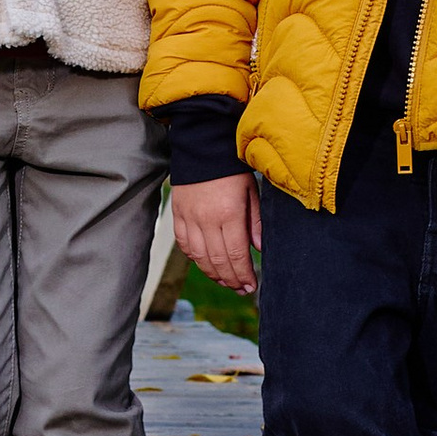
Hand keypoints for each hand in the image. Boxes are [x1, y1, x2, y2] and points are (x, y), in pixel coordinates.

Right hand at [171, 173, 259, 298]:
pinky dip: (195, 258)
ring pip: (199, 257)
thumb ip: (255, 221)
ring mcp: (189, 218)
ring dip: (213, 274)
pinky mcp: (177, 214)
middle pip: (218, 261)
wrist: (202, 146)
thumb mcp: (252, 190)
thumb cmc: (232, 167)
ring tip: (226, 281)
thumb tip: (259, 248)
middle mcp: (206, 219)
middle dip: (231, 279)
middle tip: (242, 289)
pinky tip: (206, 264)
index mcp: (228, 213)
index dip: (244, 274)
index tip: (252, 285)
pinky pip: (184, 244)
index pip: (236, 254)